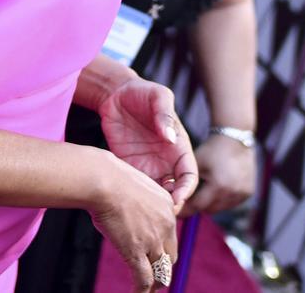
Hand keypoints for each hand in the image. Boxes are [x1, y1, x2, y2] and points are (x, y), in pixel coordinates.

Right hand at [90, 151, 178, 292]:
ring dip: (155, 283)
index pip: (170, 233)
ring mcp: (153, 239)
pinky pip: (144, 279)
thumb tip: (130, 213)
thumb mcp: (134, 186)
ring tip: (147, 290)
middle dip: (162, 267)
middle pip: (170, 255)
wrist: (103, 179)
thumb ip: (139, 203)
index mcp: (167, 206)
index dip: (162, 246)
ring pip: (161, 271)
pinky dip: (141, 290)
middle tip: (154, 275)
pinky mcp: (137, 251)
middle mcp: (165, 224)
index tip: (154, 253)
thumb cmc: (110, 177)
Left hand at [98, 76, 198, 213]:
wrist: (115, 93)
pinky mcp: (129, 165)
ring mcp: (147, 164)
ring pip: (155, 193)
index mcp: (178, 147)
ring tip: (143, 210)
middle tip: (160, 213)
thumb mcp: (158, 96)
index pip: (189, 176)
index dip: (187, 189)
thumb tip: (170, 137)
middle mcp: (165, 160)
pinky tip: (127, 200)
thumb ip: (165, 114)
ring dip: (153, 204)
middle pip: (174, 191)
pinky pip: (135, 186)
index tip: (178, 198)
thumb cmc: (142, 92)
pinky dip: (134, 196)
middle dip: (171, 205)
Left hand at [181, 134, 255, 216]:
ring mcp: (242, 194)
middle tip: (189, 197)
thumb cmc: (211, 150)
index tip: (176, 208)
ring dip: (212, 203)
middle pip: (209, 210)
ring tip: (206, 188)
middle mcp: (233, 192)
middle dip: (199, 204)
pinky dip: (223, 199)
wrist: (235, 139)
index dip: (186, 207)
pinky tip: (220, 185)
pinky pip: (231, 203)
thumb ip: (186, 183)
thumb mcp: (195, 165)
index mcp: (218, 185)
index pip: (198, 206)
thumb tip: (174, 201)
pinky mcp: (248, 194)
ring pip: (221, 208)